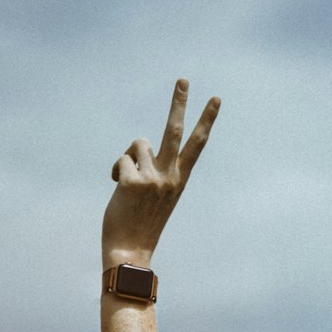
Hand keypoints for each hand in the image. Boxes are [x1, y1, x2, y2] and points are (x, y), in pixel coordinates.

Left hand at [102, 78, 219, 267]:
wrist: (131, 251)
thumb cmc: (141, 224)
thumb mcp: (156, 195)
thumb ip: (154, 169)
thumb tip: (141, 147)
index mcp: (179, 180)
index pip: (196, 145)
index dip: (206, 120)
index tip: (215, 99)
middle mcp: (169, 177)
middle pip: (174, 131)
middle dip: (179, 103)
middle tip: (183, 79)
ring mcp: (151, 179)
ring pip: (137, 145)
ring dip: (129, 158)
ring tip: (128, 183)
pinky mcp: (131, 181)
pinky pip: (120, 160)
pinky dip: (116, 172)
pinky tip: (118, 192)